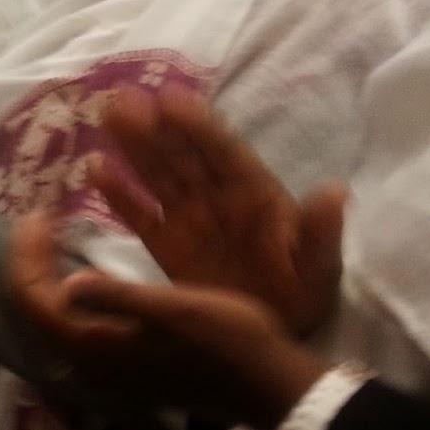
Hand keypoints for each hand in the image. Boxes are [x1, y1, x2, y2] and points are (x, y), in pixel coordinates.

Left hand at [9, 214, 330, 429]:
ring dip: (45, 278)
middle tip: (39, 222)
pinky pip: (74, 325)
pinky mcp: (121, 365)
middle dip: (29, 263)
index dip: (27, 254)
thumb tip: (67, 284)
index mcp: (95, 347)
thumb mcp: (173, 309)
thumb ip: (117, 298)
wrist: (266, 384)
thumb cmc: (225, 340)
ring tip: (52, 240)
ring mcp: (104, 368)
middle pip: (34, 309)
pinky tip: (81, 274)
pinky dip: (66, 294)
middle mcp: (89, 363)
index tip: (40, 215)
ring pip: (52, 318)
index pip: (33, 298)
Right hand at [94, 88, 346, 336]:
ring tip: (108, 113)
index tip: (173, 99)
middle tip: (125, 95)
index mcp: (255, 195)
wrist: (276, 334)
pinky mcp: (166, 245)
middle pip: (182, 155)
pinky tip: (95, 168)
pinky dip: (118, 194)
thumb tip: (334, 192)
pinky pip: (139, 215)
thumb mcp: (319, 269)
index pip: (223, 153)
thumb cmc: (304, 295)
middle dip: (154, 126)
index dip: (199, 127)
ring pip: (157, 174)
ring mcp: (188, 219)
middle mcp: (216, 197)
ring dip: (133, 145)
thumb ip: (321, 234)